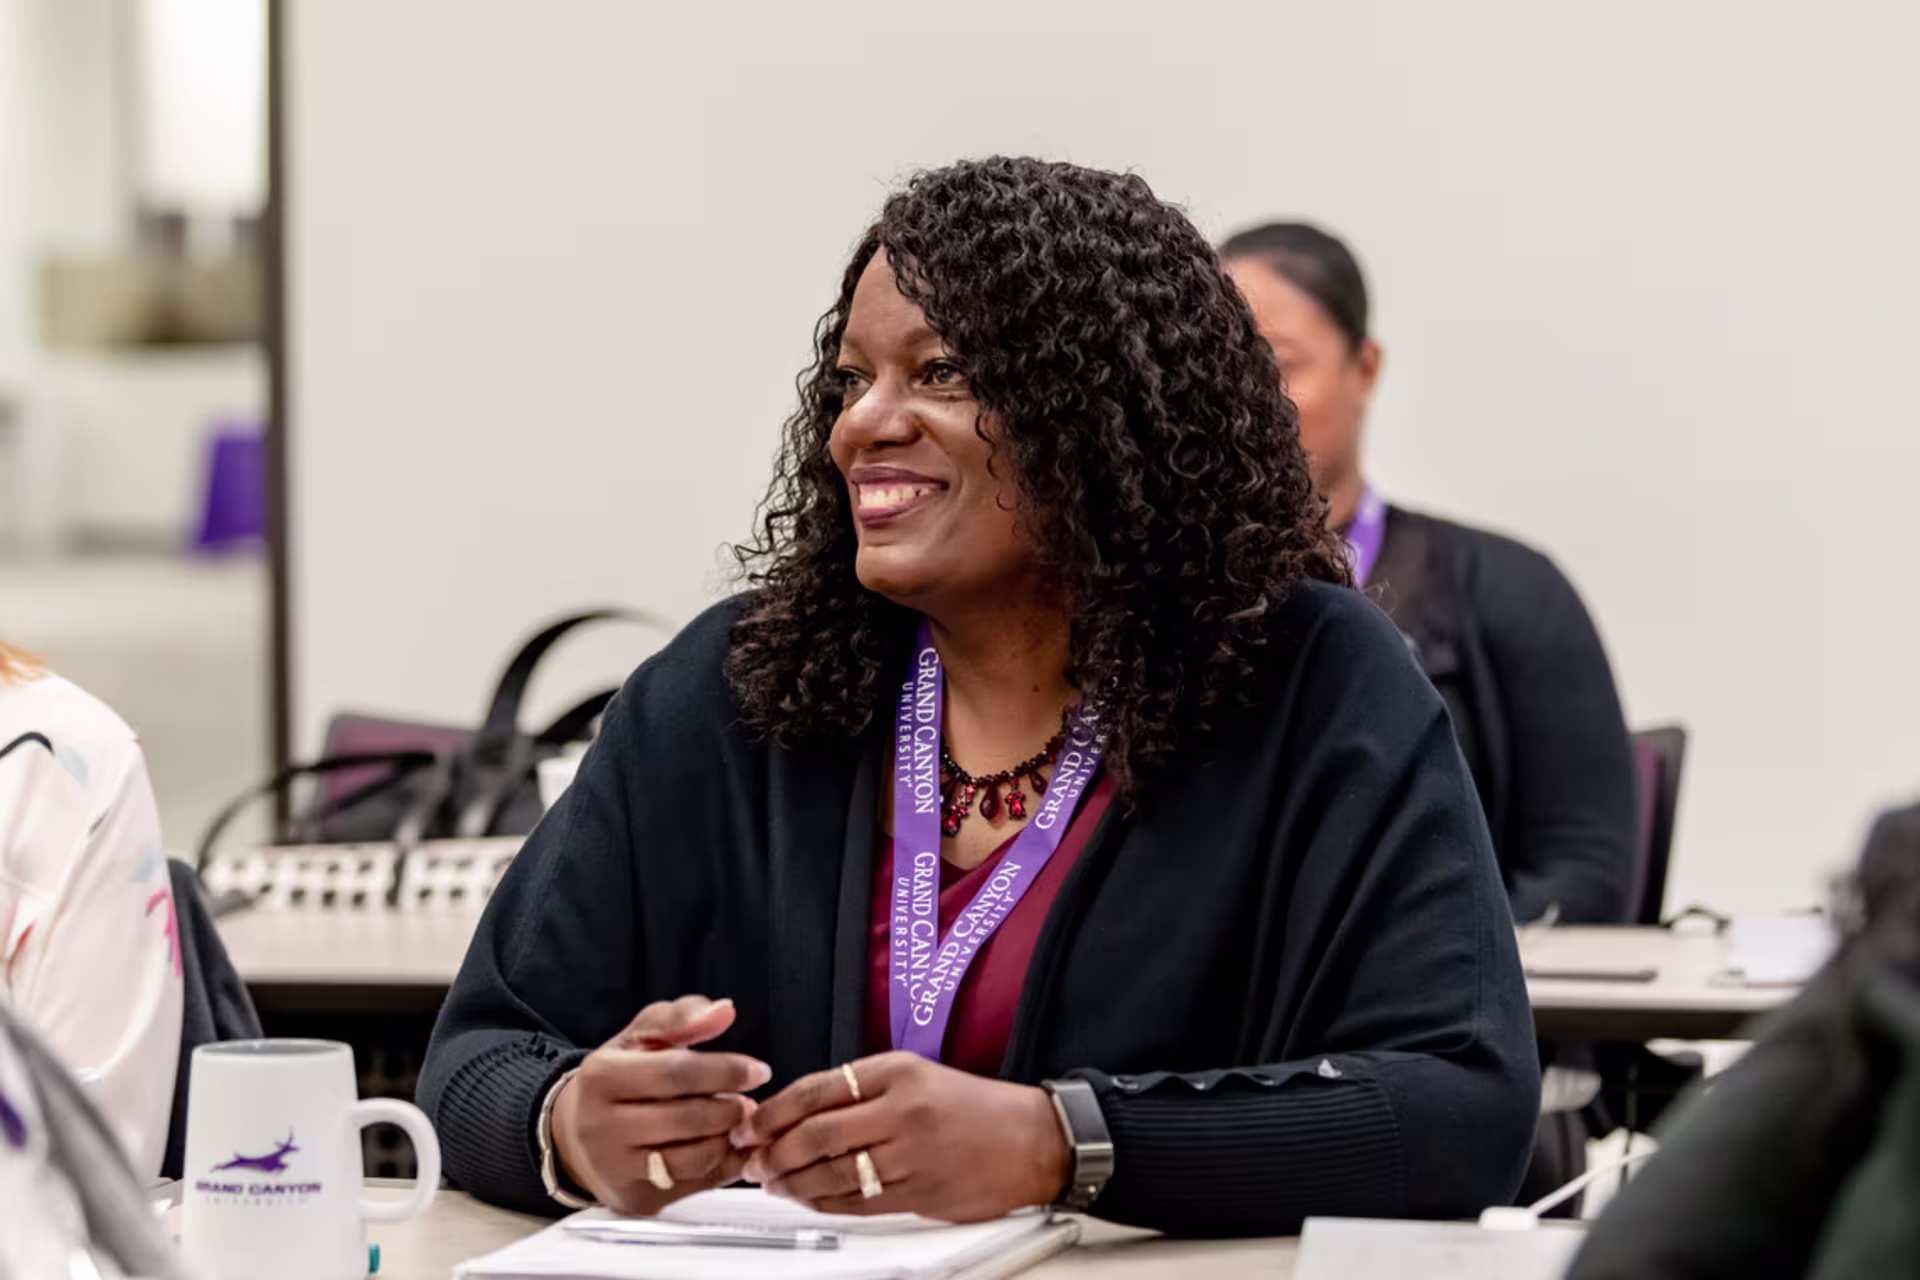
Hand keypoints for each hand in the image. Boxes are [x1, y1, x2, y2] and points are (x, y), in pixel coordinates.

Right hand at [551, 995, 771, 1213]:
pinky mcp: (634, 1198)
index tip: (756, 1071)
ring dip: (729, 1138)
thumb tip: (723, 1011)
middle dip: (730, 1108)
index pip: (675, 1073)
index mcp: (601, 1077)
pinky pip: (694, 1184)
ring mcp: (616, 1168)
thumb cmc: (615, 1081)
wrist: (573, 1136)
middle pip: (688, 1118)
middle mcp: (601, 1126)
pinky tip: (724, 1146)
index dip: (725, 1071)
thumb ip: (681, 1017)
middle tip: (747, 1101)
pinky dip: (721, 1164)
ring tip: (734, 1122)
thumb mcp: (638, 1037)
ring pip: (694, 1157)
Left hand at [735, 1051, 1067, 1221]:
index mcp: (897, 1071)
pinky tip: (811, 1200)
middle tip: (755, 1162)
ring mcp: (912, 1153)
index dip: (774, 1112)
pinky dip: (825, 1203)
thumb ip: (861, 1089)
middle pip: (817, 1134)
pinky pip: (858, 1202)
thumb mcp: (916, 1075)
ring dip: (794, 1183)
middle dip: (775, 1152)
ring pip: (833, 1173)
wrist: (1031, 1139)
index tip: (751, 1126)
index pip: (816, 1089)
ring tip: (776, 1184)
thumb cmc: (972, 1107)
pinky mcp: (920, 1192)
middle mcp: (903, 1109)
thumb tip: (799, 1111)